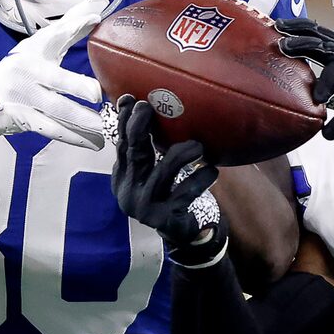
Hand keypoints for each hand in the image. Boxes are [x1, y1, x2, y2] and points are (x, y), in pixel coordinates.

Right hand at [0, 2, 108, 148]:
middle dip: (77, 87)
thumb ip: (74, 22)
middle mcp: (30, 74)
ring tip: (106, 129)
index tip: (95, 17)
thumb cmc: (25, 64)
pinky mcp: (28, 120)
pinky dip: (75, 138)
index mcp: (36, 50)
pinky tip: (94, 143)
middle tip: (98, 95)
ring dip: (83, 123)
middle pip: (56, 80)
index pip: (56, 34)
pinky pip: (54, 130)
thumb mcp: (44, 42)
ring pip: (58, 111)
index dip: (74, 25)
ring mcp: (28, 99)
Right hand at [109, 99, 223, 256]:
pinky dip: (202, 177)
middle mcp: (129, 192)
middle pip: (135, 153)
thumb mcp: (149, 172)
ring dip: (185, 152)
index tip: (131, 99)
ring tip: (198, 147)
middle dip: (141, 127)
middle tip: (150, 107)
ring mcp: (145, 207)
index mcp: (123, 178)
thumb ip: (145, 148)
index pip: (122, 145)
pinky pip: (187, 191)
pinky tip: (212, 170)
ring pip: (165, 169)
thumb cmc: (167, 194)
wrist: (178, 234)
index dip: (124, 122)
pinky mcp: (164, 218)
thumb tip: (139, 106)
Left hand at [275, 15, 333, 157]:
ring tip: (317, 99)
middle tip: (284, 47)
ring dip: (329, 79)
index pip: (324, 35)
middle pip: (331, 44)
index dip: (302, 28)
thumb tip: (295, 84)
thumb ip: (328, 80)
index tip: (278, 25)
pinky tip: (329, 132)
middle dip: (306, 43)